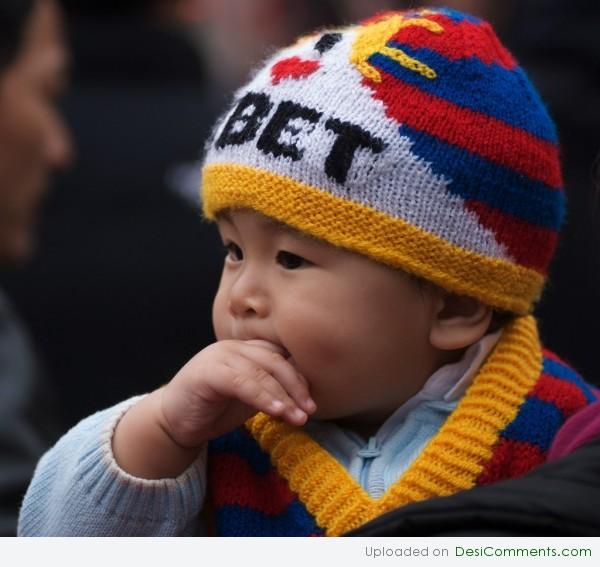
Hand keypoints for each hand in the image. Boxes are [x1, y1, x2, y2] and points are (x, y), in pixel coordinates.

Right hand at [158, 339, 316, 448]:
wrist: (172, 422)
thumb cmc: (213, 409)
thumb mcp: (249, 398)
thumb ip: (271, 390)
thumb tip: (305, 396)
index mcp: (245, 350)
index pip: (281, 356)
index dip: (300, 377)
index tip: (311, 402)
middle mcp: (234, 348)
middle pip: (275, 360)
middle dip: (296, 386)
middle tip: (310, 409)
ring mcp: (219, 357)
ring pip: (260, 372)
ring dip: (283, 396)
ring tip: (298, 417)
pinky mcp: (207, 373)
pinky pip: (241, 382)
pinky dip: (262, 396)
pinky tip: (276, 412)